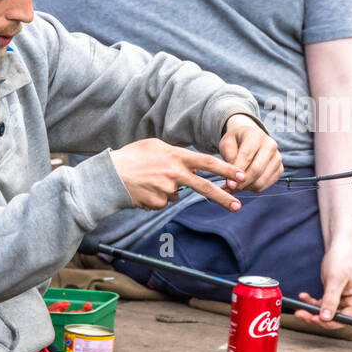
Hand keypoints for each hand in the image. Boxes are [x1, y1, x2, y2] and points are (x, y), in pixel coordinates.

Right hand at [111, 139, 244, 211]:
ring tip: (149, 180)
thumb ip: (177, 154)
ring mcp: (166, 190)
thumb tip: (195, 167)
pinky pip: (164, 201)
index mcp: (176, 156)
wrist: (109, 175)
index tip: (242, 176)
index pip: (207, 162)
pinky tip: (144, 189)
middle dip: (222, 197)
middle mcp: (174, 173)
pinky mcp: (157, 203)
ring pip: (177, 194)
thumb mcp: (156, 146)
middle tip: (237, 206)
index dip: (226, 170)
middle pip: (203, 187)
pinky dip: (157, 197)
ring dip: (169, 190)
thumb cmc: (132, 157)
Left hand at [219, 114, 283, 191]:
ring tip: (235, 186)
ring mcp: (277, 157)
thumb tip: (232, 183)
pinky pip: (266, 185)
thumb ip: (228, 162)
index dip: (236, 172)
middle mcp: (270, 145)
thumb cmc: (236, 142)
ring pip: (261, 180)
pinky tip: (245, 184)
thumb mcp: (227, 145)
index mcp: (256, 135)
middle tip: (230, 189)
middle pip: (256, 169)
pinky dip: (253, 188)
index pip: (246, 156)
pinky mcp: (279, 169)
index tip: (228, 184)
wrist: (250, 138)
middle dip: (242, 183)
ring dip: (246, 187)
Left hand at [295, 239, 351, 329]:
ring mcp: (342, 300)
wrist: (340, 246)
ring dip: (311, 311)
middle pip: (334, 318)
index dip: (330, 322)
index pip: (345, 319)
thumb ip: (331, 299)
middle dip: (317, 317)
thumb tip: (326, 318)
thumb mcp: (336, 279)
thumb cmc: (342, 259)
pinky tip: (303, 296)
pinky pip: (320, 304)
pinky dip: (311, 302)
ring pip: (325, 313)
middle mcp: (351, 302)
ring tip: (299, 308)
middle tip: (302, 313)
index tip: (314, 318)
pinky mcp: (332, 296)